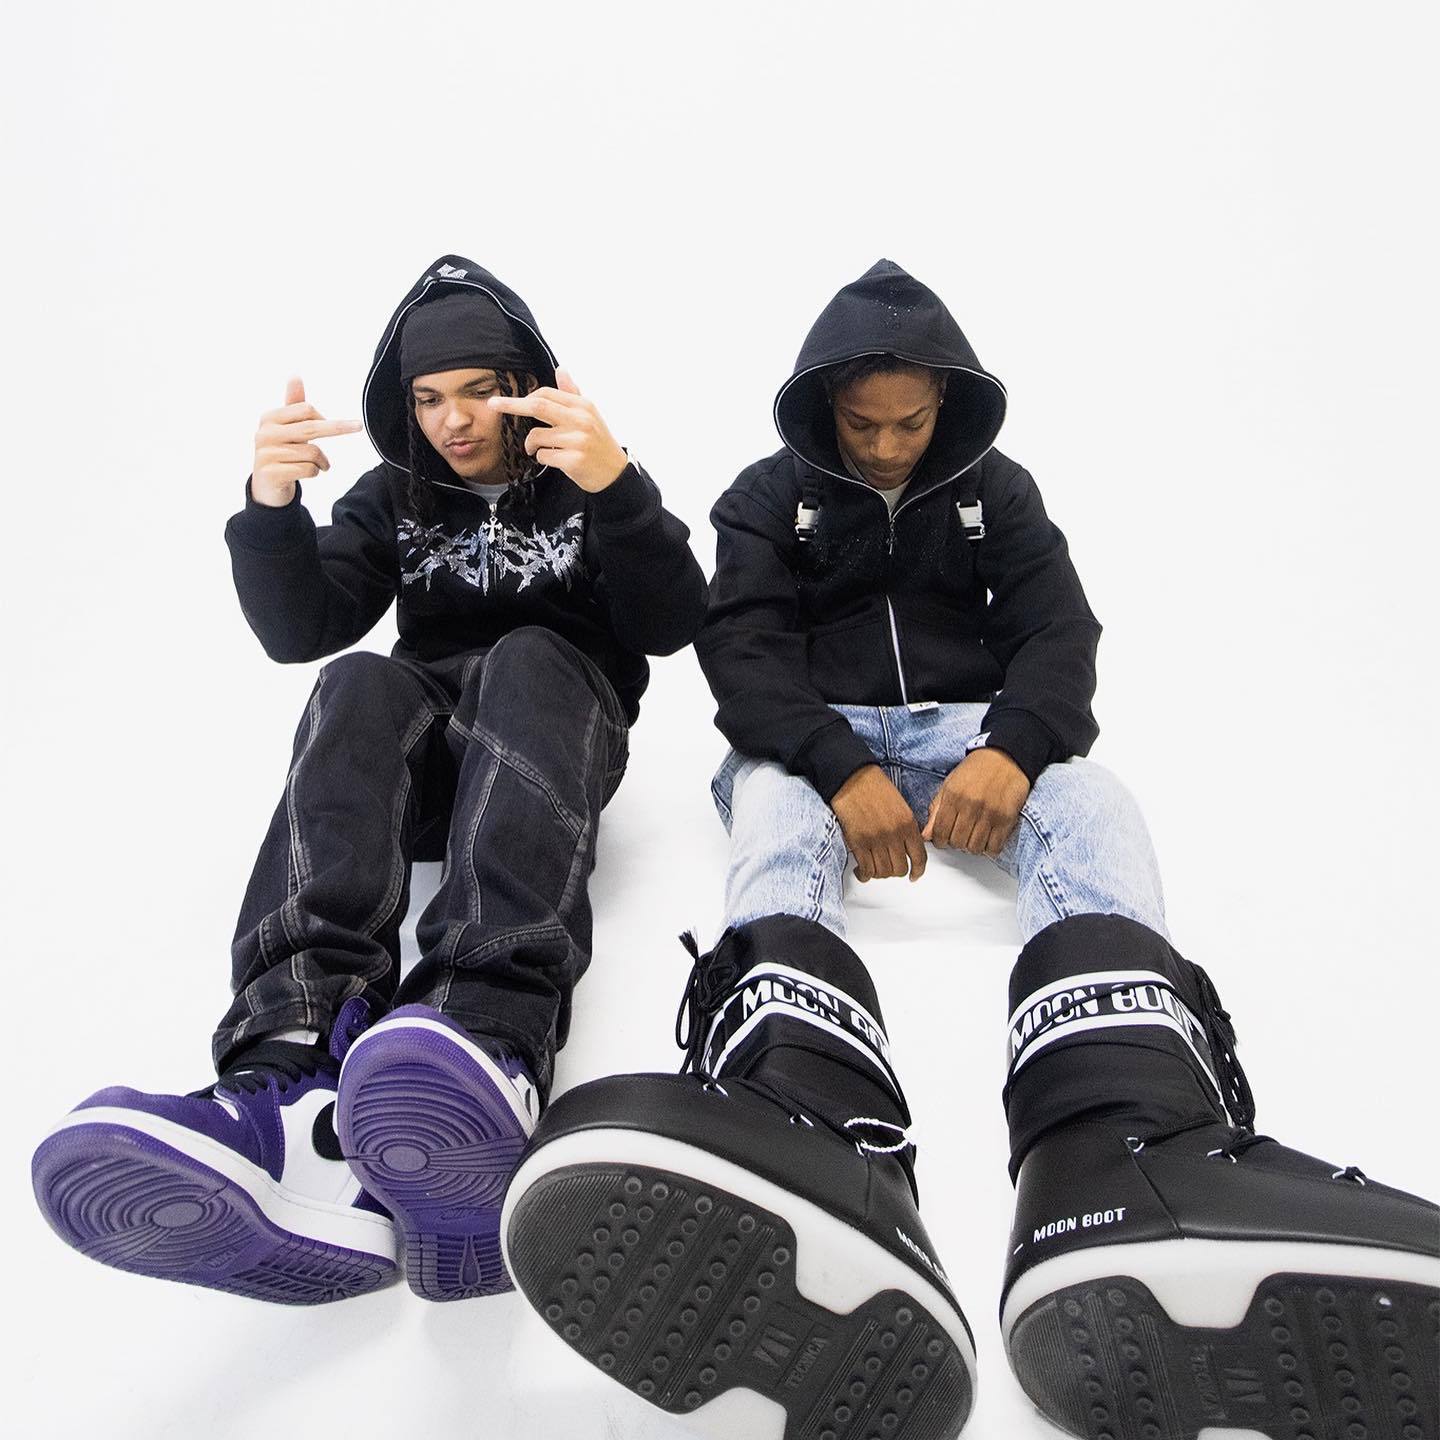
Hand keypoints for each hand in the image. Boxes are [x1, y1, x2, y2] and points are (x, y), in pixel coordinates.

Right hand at [251, 377, 361, 507]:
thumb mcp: (287, 428)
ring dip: (323, 461)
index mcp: (269, 418)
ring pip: (312, 452)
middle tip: (358, 426)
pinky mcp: (271, 473)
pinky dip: (315, 472)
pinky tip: (309, 474)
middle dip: (338, 427)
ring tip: (320, 465)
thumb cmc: (282, 453)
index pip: (305, 410)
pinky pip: (308, 469)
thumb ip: (293, 405)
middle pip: (310, 427)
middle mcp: (265, 434)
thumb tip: (295, 376)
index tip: (336, 425)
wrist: (267, 487)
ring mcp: (266, 454)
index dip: (325, 418)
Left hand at [487, 367, 628, 492]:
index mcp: (582, 406)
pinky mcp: (574, 460)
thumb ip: (572, 393)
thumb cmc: (597, 442)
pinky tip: (554, 460)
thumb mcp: (589, 414)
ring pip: (537, 436)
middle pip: (538, 406)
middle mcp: (581, 420)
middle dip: (512, 404)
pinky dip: (542, 458)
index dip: (524, 397)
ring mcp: (578, 440)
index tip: (506, 401)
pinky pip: (543, 456)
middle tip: (493, 405)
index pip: (547, 394)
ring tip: (539, 449)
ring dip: (531, 445)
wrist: (614, 473)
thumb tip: (561, 369)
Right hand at [830, 764, 926, 882]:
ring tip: (872, 868)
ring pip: (883, 872)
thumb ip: (906, 827)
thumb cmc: (874, 787)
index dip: (918, 870)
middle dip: (894, 871)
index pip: (920, 857)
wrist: (852, 778)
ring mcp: (877, 840)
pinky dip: (864, 875)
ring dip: (878, 874)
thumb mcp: (900, 805)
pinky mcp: (859, 843)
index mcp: (908, 823)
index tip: (914, 875)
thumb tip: (908, 848)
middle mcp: (895, 834)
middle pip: (900, 868)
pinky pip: (866, 870)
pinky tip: (861, 871)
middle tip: (887, 868)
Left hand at [922, 747, 1030, 856]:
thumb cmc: (976, 769)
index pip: (940, 832)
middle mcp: (970, 806)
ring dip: (972, 846)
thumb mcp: (950, 784)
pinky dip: (989, 848)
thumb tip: (926, 836)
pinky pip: (994, 847)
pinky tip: (987, 838)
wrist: (1006, 757)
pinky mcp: (1007, 819)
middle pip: (957, 842)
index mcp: (953, 796)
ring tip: (973, 836)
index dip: (939, 841)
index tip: (943, 839)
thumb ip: (936, 810)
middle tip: (959, 835)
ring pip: (975, 848)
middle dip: (955, 843)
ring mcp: (989, 813)